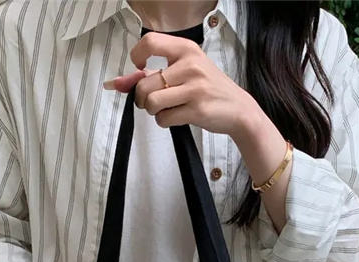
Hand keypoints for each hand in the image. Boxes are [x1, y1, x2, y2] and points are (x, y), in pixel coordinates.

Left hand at [102, 31, 255, 138]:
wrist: (239, 110)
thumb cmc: (209, 89)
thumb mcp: (186, 71)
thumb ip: (154, 73)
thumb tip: (119, 83)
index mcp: (187, 49)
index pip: (150, 42)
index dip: (137, 56)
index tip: (139, 68)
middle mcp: (190, 65)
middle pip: (145, 83)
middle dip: (142, 98)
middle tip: (151, 101)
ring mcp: (194, 88)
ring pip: (152, 102)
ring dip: (153, 111)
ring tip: (166, 108)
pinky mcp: (197, 110)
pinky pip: (164, 119)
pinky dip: (164, 121)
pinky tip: (176, 116)